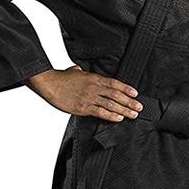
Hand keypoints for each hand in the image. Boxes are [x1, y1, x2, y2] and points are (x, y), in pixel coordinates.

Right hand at [27, 65, 142, 121]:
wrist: (49, 84)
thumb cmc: (61, 79)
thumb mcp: (75, 72)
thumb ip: (81, 72)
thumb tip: (80, 70)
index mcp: (94, 78)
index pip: (114, 84)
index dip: (126, 89)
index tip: (135, 94)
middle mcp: (94, 88)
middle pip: (116, 95)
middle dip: (129, 101)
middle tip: (139, 107)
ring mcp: (89, 98)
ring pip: (111, 104)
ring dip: (124, 110)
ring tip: (133, 114)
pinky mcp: (83, 108)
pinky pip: (100, 112)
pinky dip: (111, 116)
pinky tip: (119, 118)